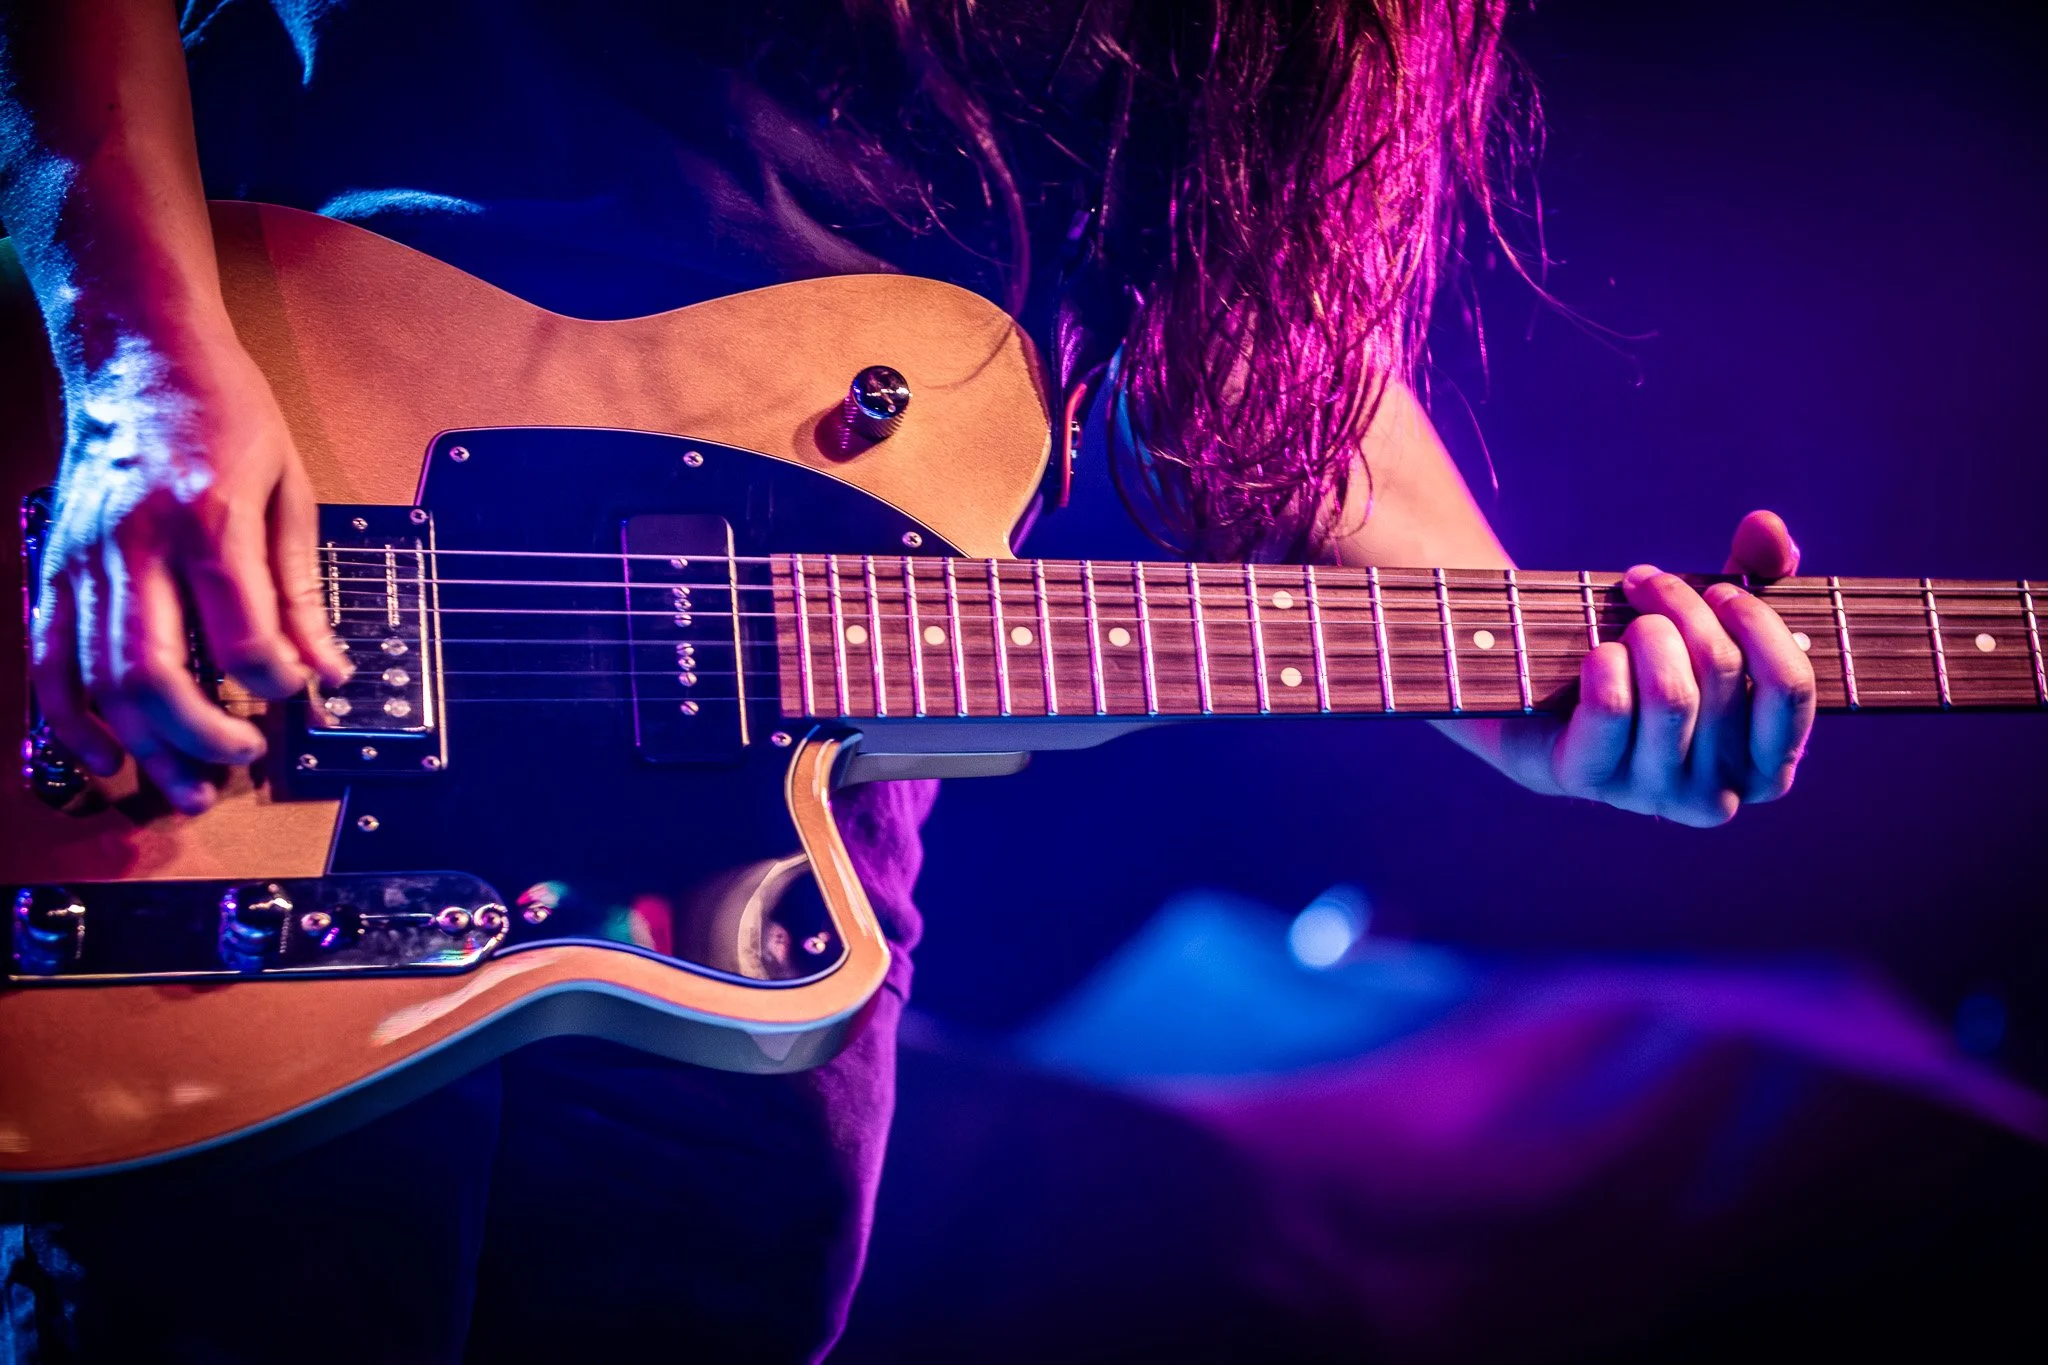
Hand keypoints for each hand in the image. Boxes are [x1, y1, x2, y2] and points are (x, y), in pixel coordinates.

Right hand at [31, 325, 351, 813]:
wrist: (137, 353)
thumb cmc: (221, 411)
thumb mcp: (289, 488)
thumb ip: (302, 587)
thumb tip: (328, 667)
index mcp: (208, 518)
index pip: (243, 634)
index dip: (277, 684)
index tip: (301, 696)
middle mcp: (135, 545)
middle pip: (152, 671)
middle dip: (199, 735)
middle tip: (242, 762)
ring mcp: (82, 560)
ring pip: (95, 679)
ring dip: (141, 746)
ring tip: (185, 788)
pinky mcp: (51, 569)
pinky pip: (48, 661)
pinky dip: (70, 721)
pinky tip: (103, 758)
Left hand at [1460, 511, 1817, 826]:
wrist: (1547, 694)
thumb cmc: (1648, 657)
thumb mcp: (1712, 615)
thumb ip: (1756, 568)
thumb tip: (1767, 527)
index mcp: (1765, 768)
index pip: (1790, 688)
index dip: (1757, 623)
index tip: (1720, 589)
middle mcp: (1716, 795)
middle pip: (1721, 671)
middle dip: (1684, 606)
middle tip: (1650, 584)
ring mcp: (1651, 795)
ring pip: (1670, 692)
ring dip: (1645, 629)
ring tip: (1626, 619)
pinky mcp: (1588, 780)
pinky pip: (1611, 707)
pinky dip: (1603, 661)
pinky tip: (1595, 655)